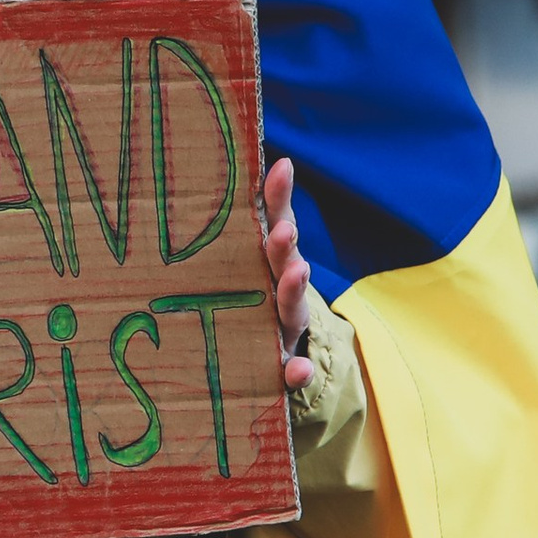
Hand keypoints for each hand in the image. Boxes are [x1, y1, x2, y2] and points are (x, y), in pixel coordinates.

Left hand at [262, 155, 314, 392]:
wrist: (278, 361)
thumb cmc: (245, 304)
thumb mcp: (238, 270)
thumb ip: (245, 232)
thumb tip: (264, 170)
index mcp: (266, 264)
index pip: (274, 224)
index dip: (278, 197)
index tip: (282, 167)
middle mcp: (279, 291)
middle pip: (282, 262)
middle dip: (283, 246)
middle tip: (281, 230)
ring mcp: (284, 328)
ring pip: (290, 307)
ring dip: (294, 291)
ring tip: (299, 273)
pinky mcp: (284, 365)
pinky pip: (293, 370)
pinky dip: (297, 370)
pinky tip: (298, 370)